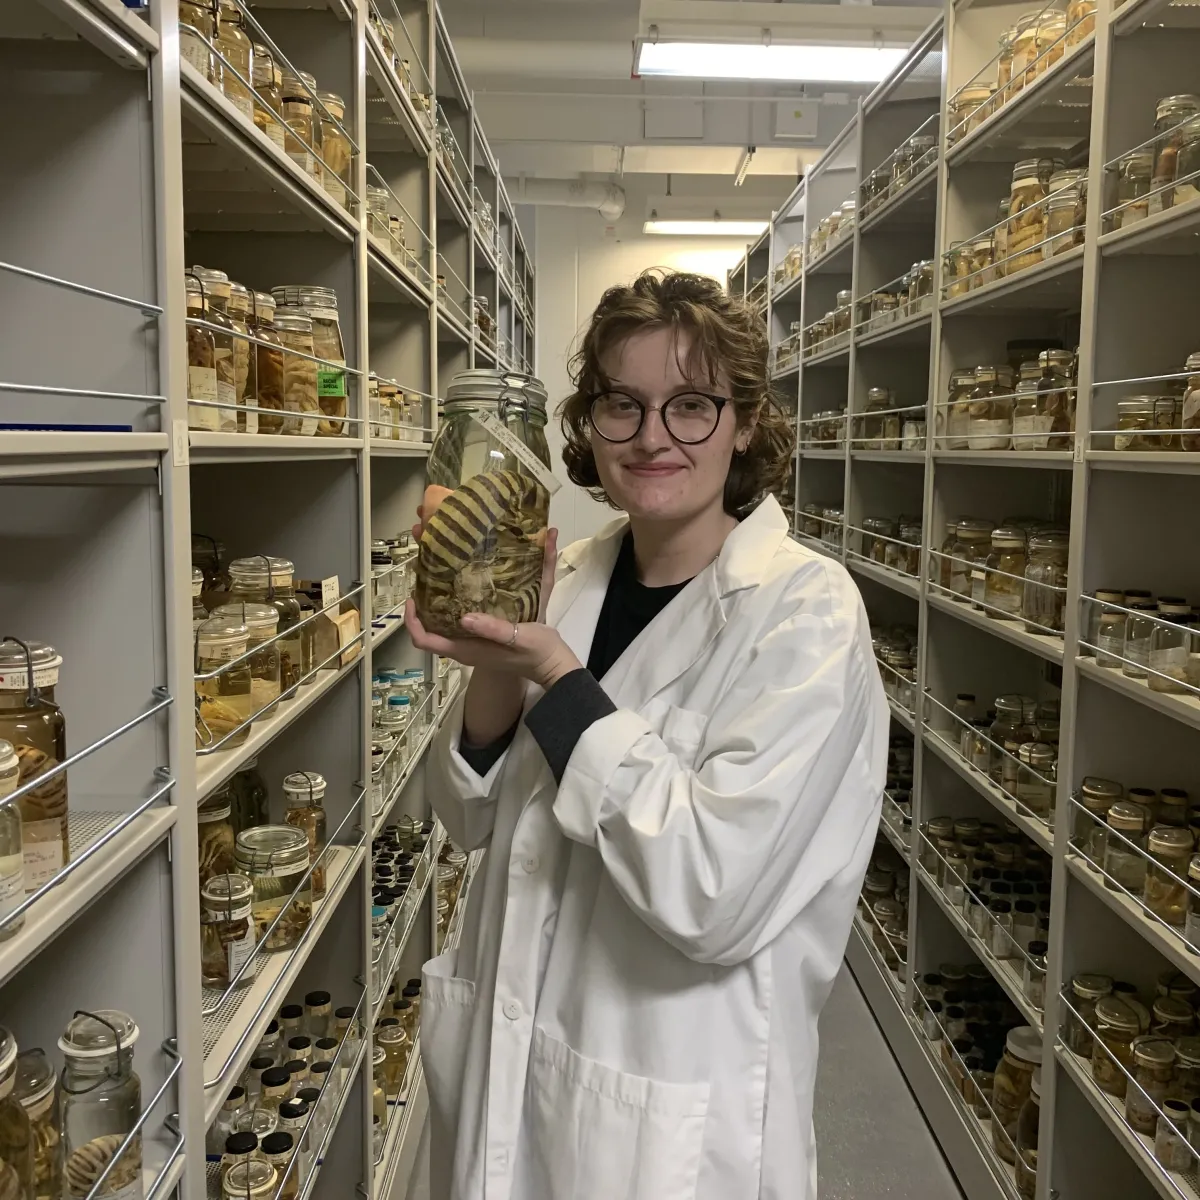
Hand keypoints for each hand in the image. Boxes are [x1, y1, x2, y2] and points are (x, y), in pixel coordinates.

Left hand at [406, 528, 581, 690]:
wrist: (553, 663)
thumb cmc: (536, 652)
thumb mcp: (517, 637)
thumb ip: (492, 629)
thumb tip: (463, 617)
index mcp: (466, 649)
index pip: (424, 641)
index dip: (412, 621)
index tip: (412, 598)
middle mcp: (464, 647)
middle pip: (430, 629)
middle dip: (423, 605)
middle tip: (426, 576)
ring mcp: (473, 642)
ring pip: (443, 624)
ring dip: (437, 603)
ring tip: (440, 575)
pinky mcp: (484, 636)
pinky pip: (458, 621)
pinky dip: (455, 604)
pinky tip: (464, 585)